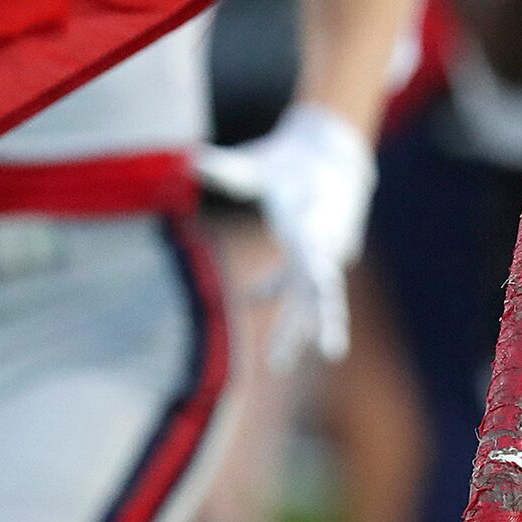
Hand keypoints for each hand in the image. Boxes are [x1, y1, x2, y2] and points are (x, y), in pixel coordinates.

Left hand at [197, 103, 375, 369]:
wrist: (332, 155)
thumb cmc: (294, 161)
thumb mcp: (263, 163)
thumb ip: (229, 171)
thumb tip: (189, 161)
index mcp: (314, 226)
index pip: (317, 262)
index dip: (317, 281)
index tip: (318, 300)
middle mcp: (322, 247)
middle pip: (317, 295)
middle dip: (308, 326)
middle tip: (323, 358)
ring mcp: (319, 255)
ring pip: (309, 300)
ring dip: (297, 330)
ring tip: (280, 366)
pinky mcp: (310, 255)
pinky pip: (292, 283)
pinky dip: (271, 290)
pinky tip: (250, 299)